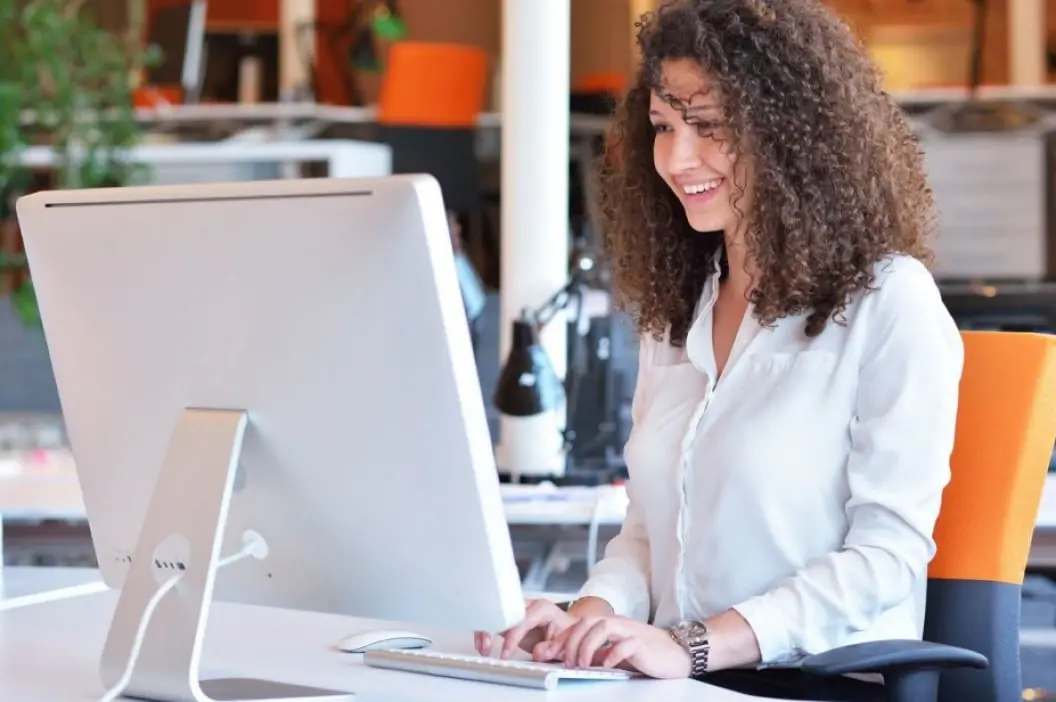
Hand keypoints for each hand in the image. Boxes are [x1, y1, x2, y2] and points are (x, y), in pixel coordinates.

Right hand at [474, 599, 577, 659]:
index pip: (522, 620)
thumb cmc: (566, 634)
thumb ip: (551, 647)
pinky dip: (486, 632)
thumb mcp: (564, 642)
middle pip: (503, 611)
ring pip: (495, 614)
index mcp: (542, 608)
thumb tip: (537, 652)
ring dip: (485, 631)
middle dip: (492, 628)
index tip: (506, 653)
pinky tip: (483, 645)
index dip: (512, 637)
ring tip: (484, 649)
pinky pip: (493, 622)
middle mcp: (528, 606)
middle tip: (487, 647)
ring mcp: (517, 612)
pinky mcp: (510, 620)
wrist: (568, 631)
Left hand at [539, 615, 691, 678]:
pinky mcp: (643, 644)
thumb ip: (593, 654)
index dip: (561, 638)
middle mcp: (617, 624)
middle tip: (565, 661)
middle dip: (570, 641)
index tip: (548, 653)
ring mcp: (630, 632)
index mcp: (608, 625)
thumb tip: (567, 658)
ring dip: (587, 645)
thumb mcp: (612, 654)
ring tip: (581, 664)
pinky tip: (606, 665)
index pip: (579, 625)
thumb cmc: (645, 652)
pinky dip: (612, 654)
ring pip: (603, 627)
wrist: (677, 652)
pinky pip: (625, 644)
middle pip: (587, 622)